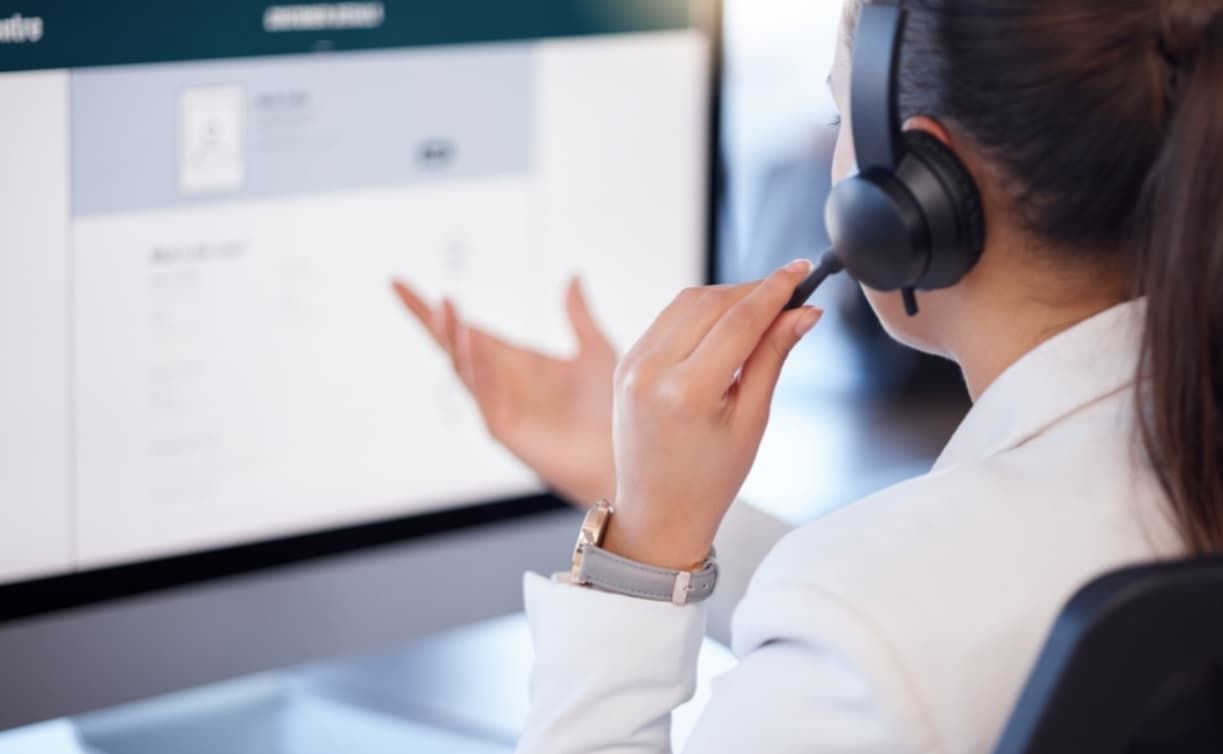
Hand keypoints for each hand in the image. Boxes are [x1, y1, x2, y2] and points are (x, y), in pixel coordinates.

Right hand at [392, 277, 616, 506]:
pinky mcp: (505, 429)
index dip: (433, 309)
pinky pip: (483, 395)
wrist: (625, 455)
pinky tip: (472, 340)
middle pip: (453, 346)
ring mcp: (498, 406)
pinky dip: (476, 367)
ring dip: (453, 338)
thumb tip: (573, 276)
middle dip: (431, 320)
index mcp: (513, 362)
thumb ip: (579, 316)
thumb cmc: (611, 410)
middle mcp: (499, 382)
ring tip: (446, 307)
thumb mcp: (595, 350)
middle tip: (406, 289)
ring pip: (462, 368)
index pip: (465, 329)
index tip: (398, 282)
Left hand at [604, 260, 821, 569]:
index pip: (739, 320)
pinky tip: (726, 322)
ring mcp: (632, 365)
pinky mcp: (624, 363)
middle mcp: (651, 372)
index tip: (800, 272)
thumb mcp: (752, 420)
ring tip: (762, 308)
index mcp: (687, 392)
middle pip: (711, 302)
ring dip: (726, 296)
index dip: (775, 290)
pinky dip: (699, 311)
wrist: (658, 512)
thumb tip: (803, 313)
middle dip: (753, 291)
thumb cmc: (708, 478)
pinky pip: (667, 319)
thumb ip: (772, 357)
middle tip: (790, 293)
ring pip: (686, 303)